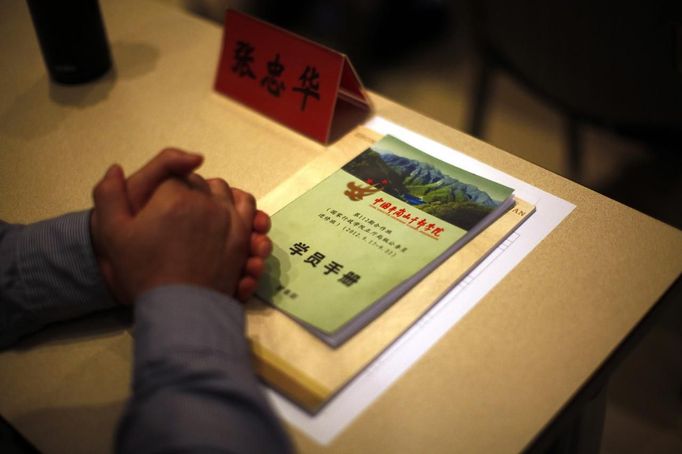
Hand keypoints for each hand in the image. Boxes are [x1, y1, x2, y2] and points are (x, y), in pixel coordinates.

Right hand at [92, 165, 252, 300]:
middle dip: (190, 192)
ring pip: (226, 193)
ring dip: (215, 197)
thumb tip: (116, 168)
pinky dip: (239, 207)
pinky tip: (225, 218)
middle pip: (201, 183)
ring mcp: (229, 219)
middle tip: (177, 215)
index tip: (160, 205)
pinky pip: (248, 208)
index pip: (174, 175)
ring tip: (202, 215)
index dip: (166, 188)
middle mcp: (206, 203)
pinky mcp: (244, 236)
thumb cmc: (144, 272)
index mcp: (174, 197)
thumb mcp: (112, 233)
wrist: (178, 308)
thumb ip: (109, 194)